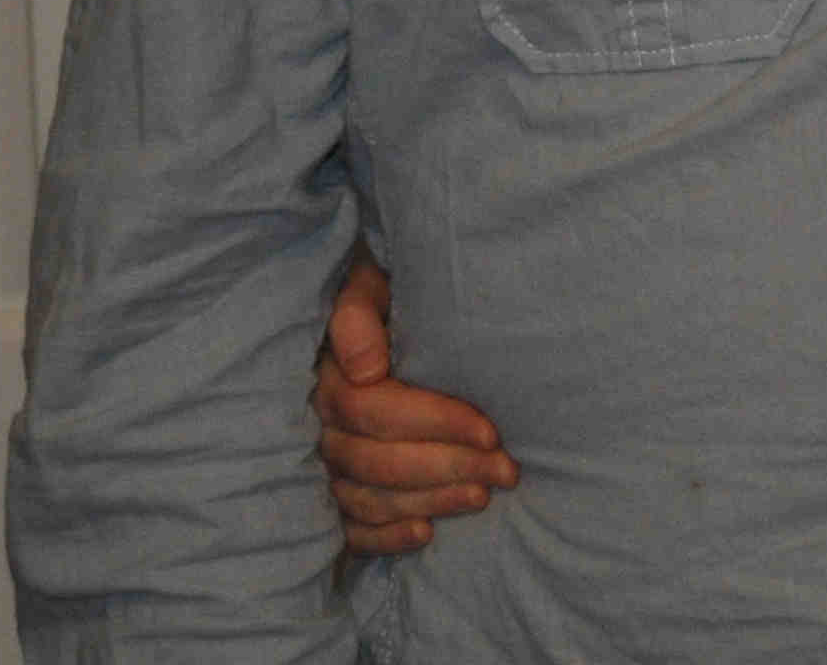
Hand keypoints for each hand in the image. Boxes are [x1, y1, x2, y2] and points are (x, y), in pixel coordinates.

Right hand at [313, 249, 516, 554]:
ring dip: (430, 502)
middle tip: (506, 470)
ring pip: (369, 499)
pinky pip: (349, 531)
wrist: (368, 323)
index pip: (376, 411)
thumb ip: (359, 314)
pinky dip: (385, 538)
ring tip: (483, 497)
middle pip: (378, 462)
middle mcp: (320, 429)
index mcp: (329, 379)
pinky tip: (426, 533)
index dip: (436, 423)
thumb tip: (367, 367)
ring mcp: (323, 468)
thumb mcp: (367, 287)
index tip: (491, 431)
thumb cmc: (380, 304)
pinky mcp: (332, 498)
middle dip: (449, 468)